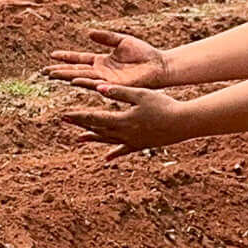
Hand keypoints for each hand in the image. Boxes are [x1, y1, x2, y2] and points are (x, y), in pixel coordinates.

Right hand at [43, 29, 169, 88]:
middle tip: (44, 71)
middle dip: (60, 70)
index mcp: (101, 61)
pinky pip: (97, 83)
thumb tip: (88, 33)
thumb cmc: (143, 53)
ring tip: (53, 75)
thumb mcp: (122, 41)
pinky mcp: (114, 85)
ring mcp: (106, 79)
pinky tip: (74, 80)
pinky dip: (85, 82)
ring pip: (82, 77)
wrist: (158, 65)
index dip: (65, 57)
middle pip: (76, 70)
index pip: (79, 59)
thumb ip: (105, 38)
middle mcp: (101, 71)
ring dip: (67, 76)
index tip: (52, 55)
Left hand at [60, 83, 193, 158]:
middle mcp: (124, 134)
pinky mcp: (141, 145)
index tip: (64, 115)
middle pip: (97, 129)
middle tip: (65, 120)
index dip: (78, 117)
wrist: (183, 123)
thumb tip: (98, 88)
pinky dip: (114, 153)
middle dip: (81, 124)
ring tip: (79, 138)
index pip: (94, 119)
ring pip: (107, 140)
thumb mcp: (140, 94)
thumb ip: (119, 92)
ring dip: (93, 138)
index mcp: (122, 120)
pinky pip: (124, 150)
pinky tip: (106, 159)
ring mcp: (132, 142)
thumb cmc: (164, 105)